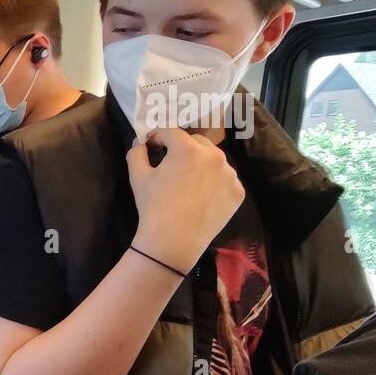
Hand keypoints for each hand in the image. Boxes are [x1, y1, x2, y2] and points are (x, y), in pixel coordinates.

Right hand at [127, 126, 243, 274]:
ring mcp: (230, 174)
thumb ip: (137, 153)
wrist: (174, 241)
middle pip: (197, 142)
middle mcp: (214, 156)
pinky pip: (224, 180)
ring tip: (188, 182)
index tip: (151, 145)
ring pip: (213, 161)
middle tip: (171, 163)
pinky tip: (201, 197)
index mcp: (188, 149)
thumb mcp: (138, 177)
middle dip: (182, 148)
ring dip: (201, 165)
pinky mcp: (238, 192)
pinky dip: (214, 183)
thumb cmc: (154, 206)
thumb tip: (140, 144)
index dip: (158, 137)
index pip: (172, 133)